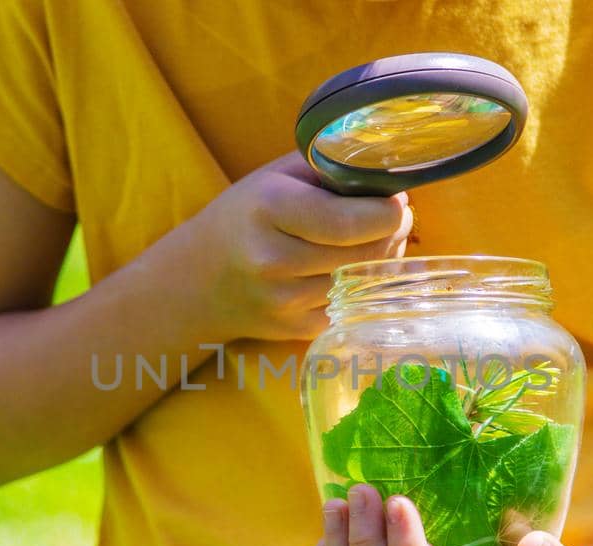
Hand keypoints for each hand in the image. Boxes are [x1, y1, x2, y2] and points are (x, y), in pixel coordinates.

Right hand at [166, 151, 412, 341]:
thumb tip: (387, 179)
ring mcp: (284, 301)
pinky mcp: (295, 330)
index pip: (352, 221)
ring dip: (382, 260)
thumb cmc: (244, 216)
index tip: (396, 202)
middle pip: (366, 252)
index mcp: (270, 209)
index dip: (389, 213)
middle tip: (395, 218)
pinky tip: (355, 268)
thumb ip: (328, 169)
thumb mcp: (275, 175)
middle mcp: (274, 259)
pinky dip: (362, 287)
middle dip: (393, 233)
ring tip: (374, 240)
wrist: (196, 279)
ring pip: (363, 281)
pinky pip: (351, 307)